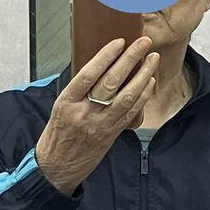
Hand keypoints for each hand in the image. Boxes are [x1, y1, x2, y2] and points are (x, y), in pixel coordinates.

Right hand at [36, 37, 158, 196]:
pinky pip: (131, 113)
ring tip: (152, 60)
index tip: (119, 42)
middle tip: (144, 44)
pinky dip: (143, 96)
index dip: (106, 56)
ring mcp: (99, 125)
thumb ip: (78, 90)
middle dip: (130, 60)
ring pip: (126, 98)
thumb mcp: (60, 108)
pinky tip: (150, 83)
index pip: (88, 74)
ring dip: (143, 76)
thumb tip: (100, 67)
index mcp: (66, 102)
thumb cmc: (57, 135)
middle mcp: (83, 113)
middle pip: (111, 82)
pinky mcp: (111, 135)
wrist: (56, 168)